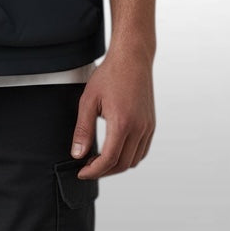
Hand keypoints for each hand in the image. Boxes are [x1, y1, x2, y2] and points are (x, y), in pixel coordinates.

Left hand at [69, 46, 155, 178]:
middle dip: (103, 171)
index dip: (94, 171)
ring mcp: (148, 127)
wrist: (132, 58)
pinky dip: (129, 157)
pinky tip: (115, 150)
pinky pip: (142, 150)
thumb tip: (77, 154)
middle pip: (122, 164)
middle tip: (87, 167)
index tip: (81, 172)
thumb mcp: (88, 100)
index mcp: (122, 123)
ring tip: (99, 160)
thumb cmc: (109, 75)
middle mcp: (139, 128)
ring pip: (134, 160)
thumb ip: (83, 129)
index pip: (109, 160)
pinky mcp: (151, 124)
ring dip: (117, 165)